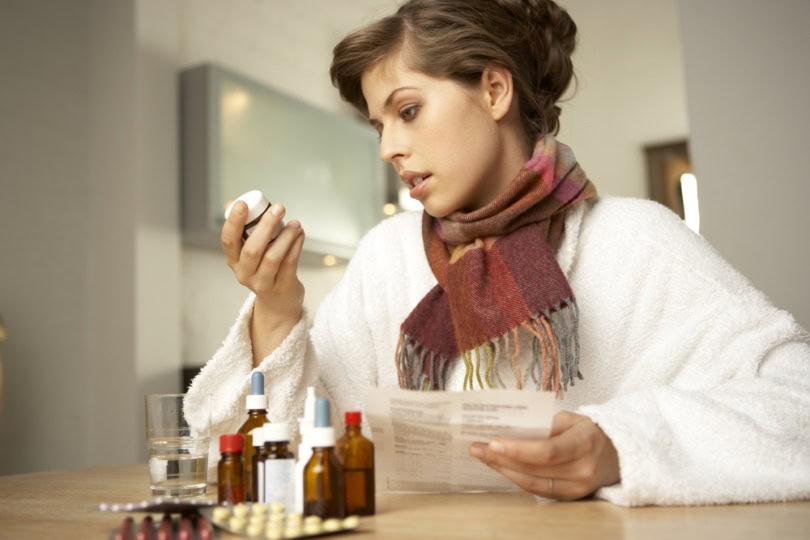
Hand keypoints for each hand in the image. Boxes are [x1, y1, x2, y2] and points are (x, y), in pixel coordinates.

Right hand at [221, 200, 305, 325]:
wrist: (278, 302)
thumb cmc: (263, 268)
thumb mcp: (249, 252)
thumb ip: (242, 228)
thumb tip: (231, 203)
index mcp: (234, 260)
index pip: (228, 240)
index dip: (233, 222)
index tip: (242, 204)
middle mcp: (245, 273)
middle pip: (252, 249)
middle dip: (266, 225)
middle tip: (279, 207)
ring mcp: (263, 283)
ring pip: (273, 257)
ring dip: (286, 237)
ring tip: (295, 224)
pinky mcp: (282, 287)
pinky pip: (289, 263)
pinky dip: (296, 246)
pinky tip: (300, 234)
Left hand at [469, 411, 619, 500]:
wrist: (617, 455)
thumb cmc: (590, 432)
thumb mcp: (572, 419)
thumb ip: (544, 425)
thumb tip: (511, 431)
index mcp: (583, 444)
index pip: (547, 451)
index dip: (518, 449)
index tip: (493, 442)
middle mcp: (581, 470)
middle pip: (534, 469)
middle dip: (501, 459)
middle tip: (477, 447)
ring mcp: (576, 488)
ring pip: (531, 483)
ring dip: (503, 470)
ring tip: (482, 456)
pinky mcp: (569, 497)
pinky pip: (537, 490)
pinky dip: (516, 477)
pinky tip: (500, 466)